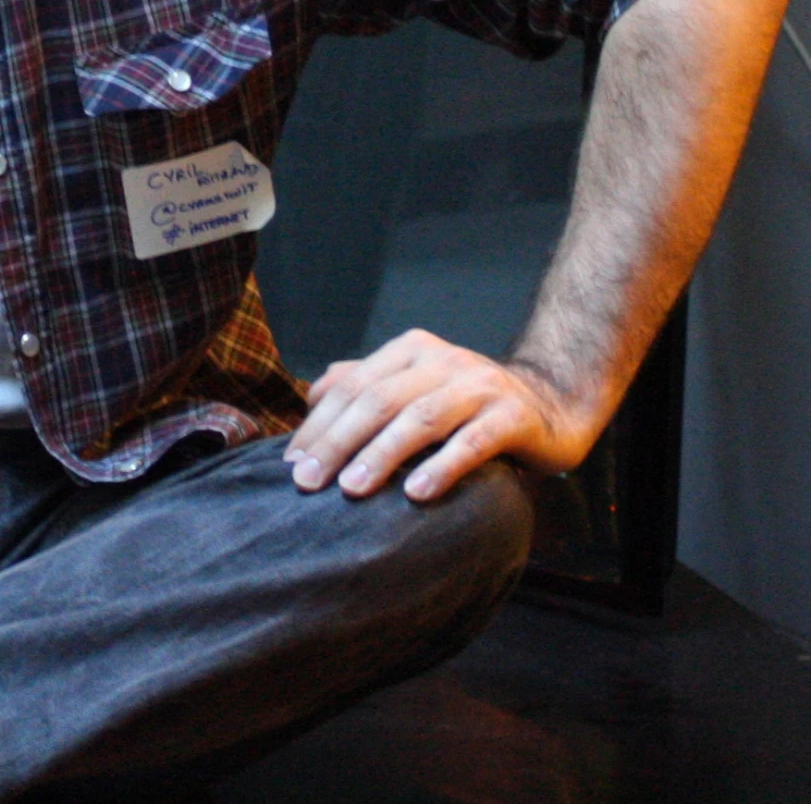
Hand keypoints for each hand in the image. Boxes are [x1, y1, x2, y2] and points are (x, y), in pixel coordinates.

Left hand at [284, 327, 598, 503]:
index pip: (353, 385)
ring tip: (352, 489)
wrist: (552, 404)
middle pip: (378, 400)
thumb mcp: (416, 386)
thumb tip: (314, 397)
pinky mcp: (512, 416)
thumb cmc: (469, 404)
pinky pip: (473, 442)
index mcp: (410, 351)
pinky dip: (442, 465)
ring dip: (382, 454)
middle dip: (338, 441)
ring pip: (419, 418)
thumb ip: (368, 384)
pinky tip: (417, 493)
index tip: (292, 462)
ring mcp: (479, 386)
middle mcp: (442, 361)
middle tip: (308, 481)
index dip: (320, 423)